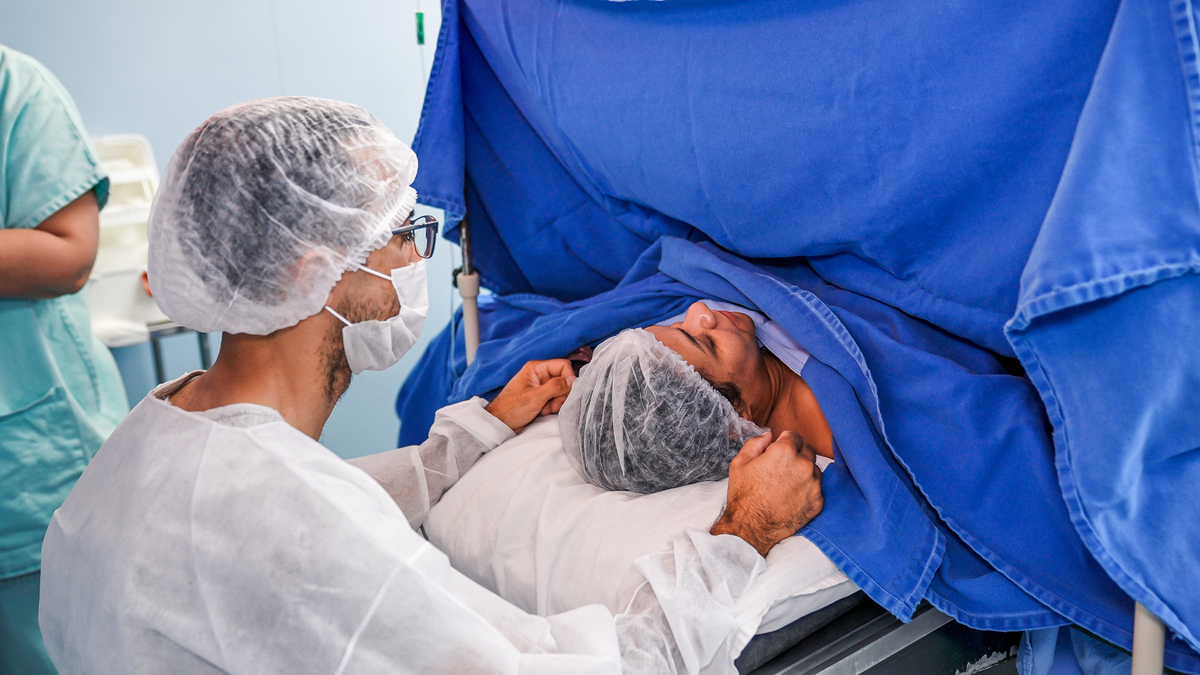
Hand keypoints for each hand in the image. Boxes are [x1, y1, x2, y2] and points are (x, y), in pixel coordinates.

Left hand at [485, 359, 576, 432]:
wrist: (500, 423)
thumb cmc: (511, 409)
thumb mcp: (535, 397)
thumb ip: (555, 387)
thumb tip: (573, 380)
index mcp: (536, 368)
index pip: (563, 365)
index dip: (568, 378)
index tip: (565, 392)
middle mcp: (539, 374)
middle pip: (563, 379)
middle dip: (561, 394)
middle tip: (553, 406)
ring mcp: (540, 385)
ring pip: (560, 390)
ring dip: (557, 402)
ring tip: (546, 410)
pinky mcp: (541, 396)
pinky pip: (555, 398)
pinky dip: (552, 406)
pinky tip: (543, 411)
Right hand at [710, 431, 823, 557]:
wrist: (751, 528)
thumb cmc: (744, 496)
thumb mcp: (740, 463)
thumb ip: (755, 443)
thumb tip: (768, 436)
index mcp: (784, 452)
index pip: (794, 435)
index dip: (785, 441)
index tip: (780, 449)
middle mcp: (803, 465)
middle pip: (807, 450)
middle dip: (796, 455)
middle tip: (783, 468)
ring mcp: (813, 484)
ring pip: (814, 469)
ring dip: (804, 472)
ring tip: (787, 484)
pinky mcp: (818, 501)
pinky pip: (817, 488)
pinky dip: (807, 490)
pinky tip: (793, 497)